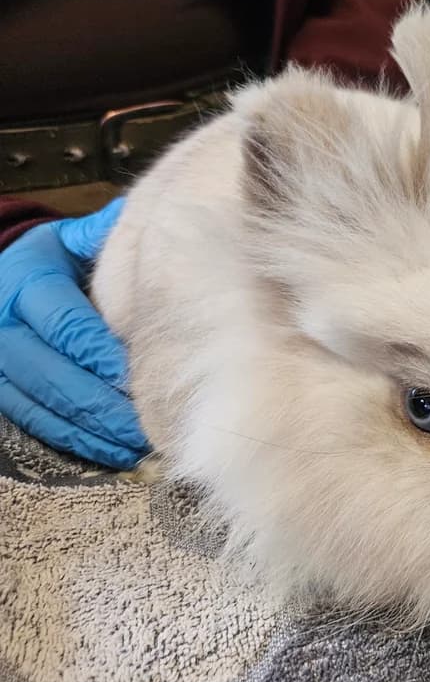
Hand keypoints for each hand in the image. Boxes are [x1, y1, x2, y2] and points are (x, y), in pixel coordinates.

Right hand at [0, 198, 148, 468]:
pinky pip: (31, 421)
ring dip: (89, 430)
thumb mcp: (75, 237)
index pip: (68, 325)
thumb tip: (161, 231)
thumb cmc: (59, 257)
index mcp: (26, 280)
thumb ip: (110, 239)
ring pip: (40, 403)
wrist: (4, 273)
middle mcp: (2, 324)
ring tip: (137, 446)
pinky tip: (111, 450)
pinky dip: (71, 439)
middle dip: (102, 403)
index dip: (104, 356)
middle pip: (52, 373)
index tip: (146, 378)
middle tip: (149, 425)